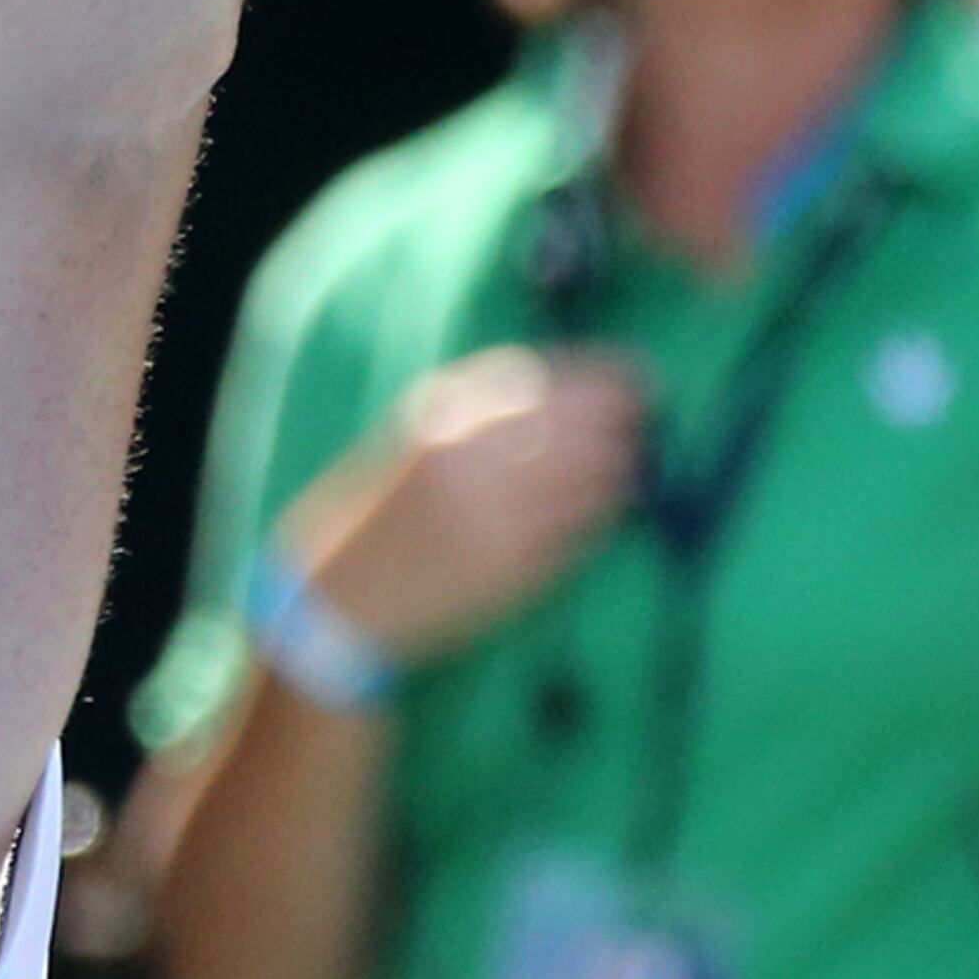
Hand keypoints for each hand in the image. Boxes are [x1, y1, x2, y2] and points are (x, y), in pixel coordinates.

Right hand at [288, 345, 647, 666]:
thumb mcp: (416, 439)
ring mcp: (497, 513)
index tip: (638, 380)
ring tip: (624, 473)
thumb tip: (580, 386)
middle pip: (591, 424)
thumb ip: (485, 409)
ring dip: (623, 472)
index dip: (612, 377)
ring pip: (601, 477)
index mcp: (444, 415)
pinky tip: (594, 515)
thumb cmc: (379, 515)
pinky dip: (601, 518)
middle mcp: (474, 456)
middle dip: (630, 425)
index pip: (556, 377)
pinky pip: (587, 530)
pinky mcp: (515, 567)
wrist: (335, 602)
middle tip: (644, 430)